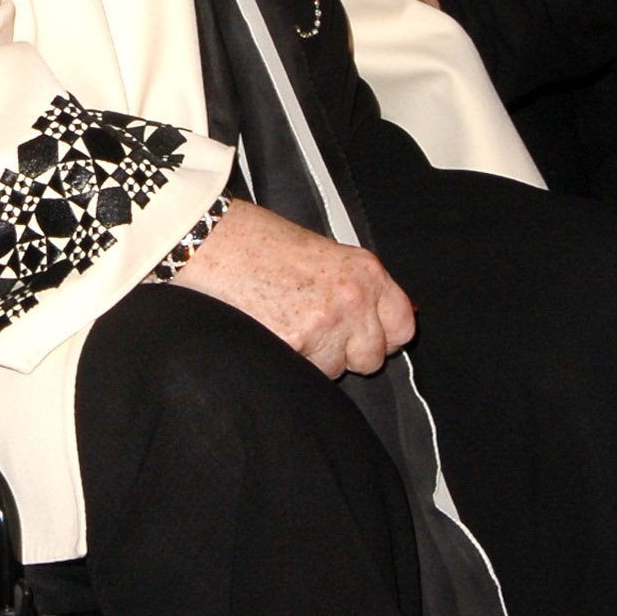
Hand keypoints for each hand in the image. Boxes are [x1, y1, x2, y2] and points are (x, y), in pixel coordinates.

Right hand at [173, 199, 413, 376]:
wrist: (213, 240)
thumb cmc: (259, 244)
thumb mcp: (324, 256)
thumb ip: (355, 290)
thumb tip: (379, 327)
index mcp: (366, 271)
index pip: (403, 326)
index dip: (382, 338)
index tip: (363, 336)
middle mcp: (354, 298)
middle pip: (371, 358)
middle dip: (345, 354)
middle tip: (312, 330)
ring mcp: (327, 323)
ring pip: (334, 371)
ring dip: (313, 359)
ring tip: (283, 324)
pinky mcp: (297, 344)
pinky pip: (305, 374)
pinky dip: (288, 361)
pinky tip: (269, 332)